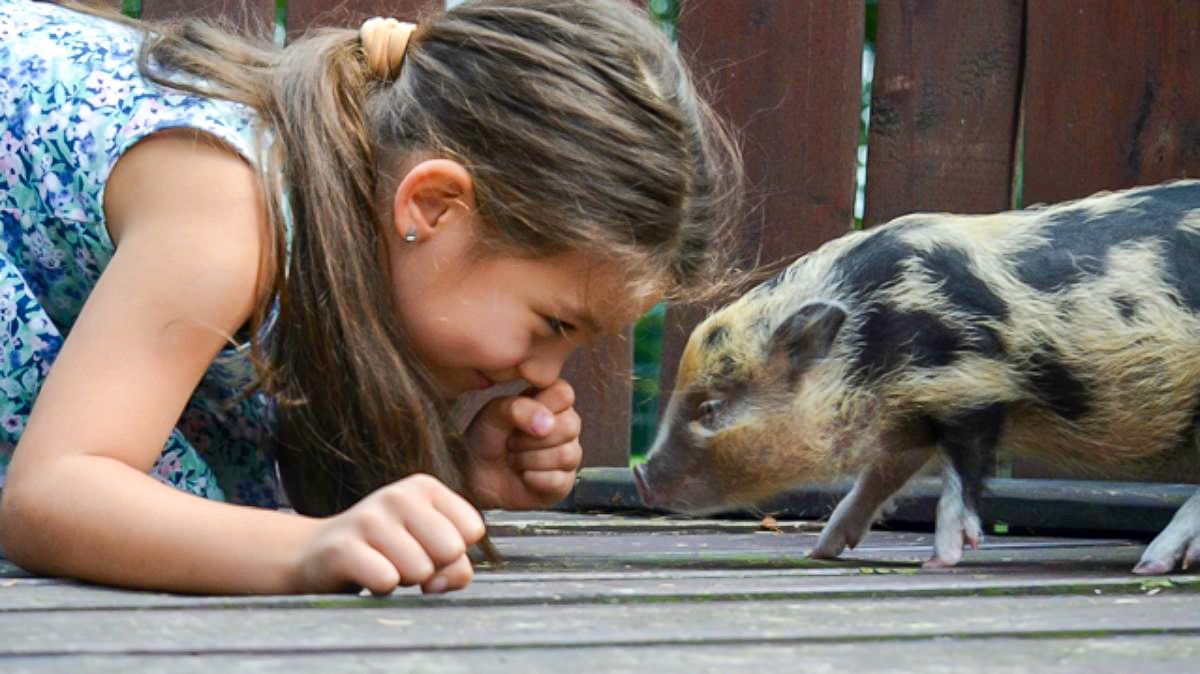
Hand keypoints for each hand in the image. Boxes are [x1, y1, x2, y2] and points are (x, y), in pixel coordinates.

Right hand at [293, 474, 484, 594]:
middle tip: (404, 560)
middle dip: (432, 567)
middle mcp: (398, 495)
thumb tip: (441, 582)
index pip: (472, 529)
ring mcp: (368, 518)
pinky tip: (365, 574)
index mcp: (425, 487)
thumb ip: (456, 564)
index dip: (455, 552)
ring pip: (421, 570)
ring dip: (404, 580)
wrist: (315, 554)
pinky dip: (381, 588)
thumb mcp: (429, 548)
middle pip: (451, 550)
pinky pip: (387, 580)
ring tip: (383, 564)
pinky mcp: (343, 548)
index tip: (429, 549)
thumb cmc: (384, 551)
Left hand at [465, 379, 582, 509]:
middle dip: (529, 438)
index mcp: (553, 401)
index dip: (540, 406)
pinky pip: (557, 480)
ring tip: (515, 458)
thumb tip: (547, 423)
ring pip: (565, 455)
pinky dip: (532, 479)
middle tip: (512, 441)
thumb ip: (517, 408)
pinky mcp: (564, 483)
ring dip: (528, 459)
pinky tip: (523, 475)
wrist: (474, 472)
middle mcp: (566, 426)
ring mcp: (569, 455)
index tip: (518, 416)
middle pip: (569, 427)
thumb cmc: (487, 437)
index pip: (565, 395)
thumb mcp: (493, 414)